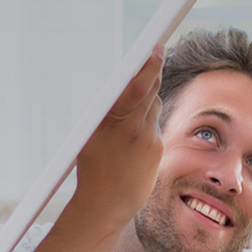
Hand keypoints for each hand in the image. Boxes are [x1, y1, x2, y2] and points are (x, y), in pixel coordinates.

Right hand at [73, 45, 165, 227]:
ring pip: (154, 104)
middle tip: (156, 50)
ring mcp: (149, 140)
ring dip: (146, 97)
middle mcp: (134, 129)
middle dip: (152, 71)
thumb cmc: (94, 166)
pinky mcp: (158, 149)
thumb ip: (113, 110)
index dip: (149, 65)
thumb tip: (127, 85)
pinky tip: (134, 133)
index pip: (136, 87)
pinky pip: (155, 123)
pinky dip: (146, 120)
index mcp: (112, 122)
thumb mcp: (93, 134)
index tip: (156, 48)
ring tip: (136, 96)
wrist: (107, 203)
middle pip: (150, 90)